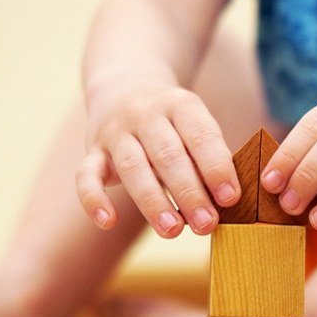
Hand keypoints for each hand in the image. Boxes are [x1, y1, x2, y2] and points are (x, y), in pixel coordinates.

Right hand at [76, 83, 239, 237]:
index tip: (230, 198)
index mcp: (181, 105)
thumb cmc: (173, 124)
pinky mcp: (92, 151)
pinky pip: (86, 175)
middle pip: (168, 155)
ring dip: (153, 202)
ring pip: (133, 167)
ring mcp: (116, 132)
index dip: (217, 167)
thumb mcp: (194, 127)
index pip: (201, 135)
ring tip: (173, 231)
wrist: (124, 86)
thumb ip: (208, 159)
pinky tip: (107, 222)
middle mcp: (146, 114)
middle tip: (206, 224)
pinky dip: (93, 199)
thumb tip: (227, 204)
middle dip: (189, 192)